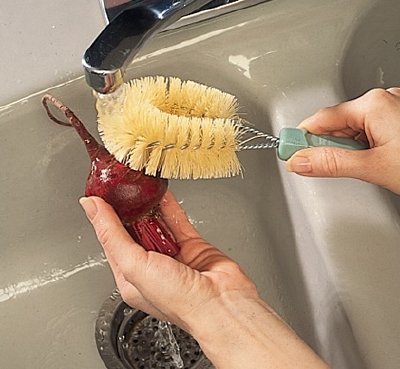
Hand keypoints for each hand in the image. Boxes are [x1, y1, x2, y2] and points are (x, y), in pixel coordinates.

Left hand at [80, 192, 328, 368]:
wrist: (222, 305)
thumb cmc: (180, 301)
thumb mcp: (133, 266)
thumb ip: (112, 234)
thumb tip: (91, 208)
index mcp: (130, 278)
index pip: (111, 242)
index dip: (104, 218)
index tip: (99, 195)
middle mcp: (151, 267)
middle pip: (134, 230)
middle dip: (126, 209)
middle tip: (120, 185)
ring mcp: (172, 255)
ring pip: (156, 223)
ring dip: (148, 205)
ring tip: (138, 184)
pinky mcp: (192, 245)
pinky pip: (177, 220)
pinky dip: (169, 205)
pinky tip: (161, 192)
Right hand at [286, 88, 399, 193]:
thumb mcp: (373, 166)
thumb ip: (332, 163)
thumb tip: (300, 161)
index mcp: (373, 103)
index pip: (321, 119)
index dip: (301, 139)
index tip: (288, 153)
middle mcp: (383, 100)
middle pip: (336, 125)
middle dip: (330, 147)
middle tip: (327, 168)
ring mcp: (393, 109)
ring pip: (353, 130)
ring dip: (349, 150)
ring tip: (366, 167)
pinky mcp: (398, 121)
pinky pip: (369, 131)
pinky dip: (364, 147)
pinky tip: (375, 160)